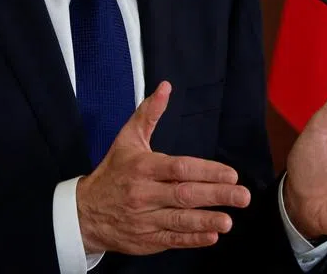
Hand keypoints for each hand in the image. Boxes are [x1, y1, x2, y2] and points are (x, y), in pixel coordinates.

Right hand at [76, 81, 251, 255]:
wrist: (84, 212)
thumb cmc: (113, 171)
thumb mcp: (127, 139)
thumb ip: (149, 113)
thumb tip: (166, 87)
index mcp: (142, 167)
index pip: (178, 168)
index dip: (206, 171)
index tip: (230, 174)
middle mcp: (143, 193)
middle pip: (184, 194)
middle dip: (216, 195)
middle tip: (242, 195)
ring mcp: (144, 219)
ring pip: (179, 220)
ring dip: (206, 220)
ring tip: (229, 220)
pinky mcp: (146, 240)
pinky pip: (172, 239)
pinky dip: (192, 239)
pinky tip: (211, 236)